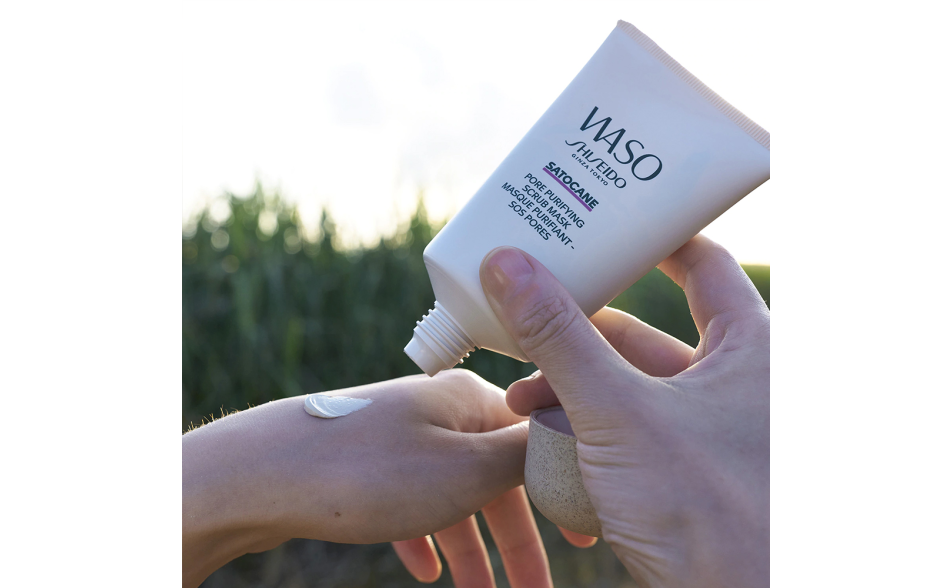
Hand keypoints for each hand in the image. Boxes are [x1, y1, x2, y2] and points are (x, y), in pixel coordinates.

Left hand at [182, 370, 549, 586]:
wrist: (259, 475)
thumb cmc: (367, 473)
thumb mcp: (467, 471)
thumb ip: (524, 458)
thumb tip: (570, 437)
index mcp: (471, 401)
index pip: (537, 442)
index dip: (564, 492)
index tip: (585, 540)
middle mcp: (438, 411)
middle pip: (495, 478)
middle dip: (517, 540)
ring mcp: (398, 434)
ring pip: (454, 496)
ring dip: (472, 550)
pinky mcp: (365, 460)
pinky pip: (411, 501)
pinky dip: (426, 535)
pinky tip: (424, 570)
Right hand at [479, 236, 768, 587]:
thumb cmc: (704, 507)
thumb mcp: (618, 411)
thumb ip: (559, 337)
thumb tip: (507, 265)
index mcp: (749, 346)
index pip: (701, 262)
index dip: (649, 239)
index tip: (599, 224)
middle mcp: (736, 379)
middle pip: (645, 331)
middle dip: (578, 336)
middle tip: (527, 324)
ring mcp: (709, 426)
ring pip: (629, 386)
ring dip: (571, 388)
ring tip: (520, 399)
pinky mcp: (685, 466)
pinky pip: (628, 428)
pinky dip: (586, 427)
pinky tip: (543, 440)